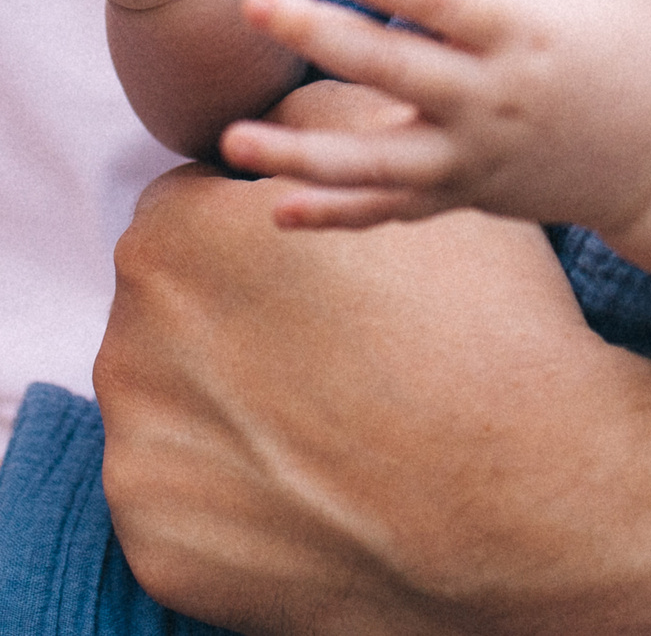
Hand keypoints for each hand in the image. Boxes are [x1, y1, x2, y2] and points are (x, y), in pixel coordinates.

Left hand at [98, 84, 650, 635]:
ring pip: (167, 404)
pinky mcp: (149, 538)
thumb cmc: (468, 313)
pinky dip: (223, 498)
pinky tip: (302, 490)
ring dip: (222, 405)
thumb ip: (312, 120)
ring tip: (321, 421)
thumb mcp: (399, 166)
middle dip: (230, 320)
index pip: (193, 215)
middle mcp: (127, 333)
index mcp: (171, 233)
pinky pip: (174, 502)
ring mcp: (132, 447)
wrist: (523, 492)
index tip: (316, 279)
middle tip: (327, 351)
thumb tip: (266, 113)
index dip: (258, 238)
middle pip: (171, 310)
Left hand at [222, 0, 650, 234]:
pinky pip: (393, 209)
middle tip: (253, 4)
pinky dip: (337, 214)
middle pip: (395, 70)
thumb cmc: (646, 55)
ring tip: (234, 138)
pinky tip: (276, 208)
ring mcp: (477, 157)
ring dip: (303, 154)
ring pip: (379, 161)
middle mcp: (495, 100)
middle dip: (320, 40)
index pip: (442, 0)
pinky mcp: (468, 194)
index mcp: (528, 34)